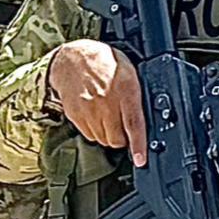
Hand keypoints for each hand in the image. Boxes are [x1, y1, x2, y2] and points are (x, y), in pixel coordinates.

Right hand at [46, 39, 147, 163]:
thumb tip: (147, 118)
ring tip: (108, 117)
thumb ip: (137, 96)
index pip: (134, 124)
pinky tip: (96, 116)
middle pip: (117, 138)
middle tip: (123, 127)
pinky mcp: (75, 115)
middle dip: (123, 139)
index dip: (138, 145)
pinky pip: (89, 135)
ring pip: (103, 139)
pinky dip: (95, 131)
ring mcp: (88, 110)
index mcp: (125, 90)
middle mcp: (106, 102)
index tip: (140, 160)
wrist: (71, 58)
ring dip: (109, 135)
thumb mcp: (129, 72)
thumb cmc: (104, 64)